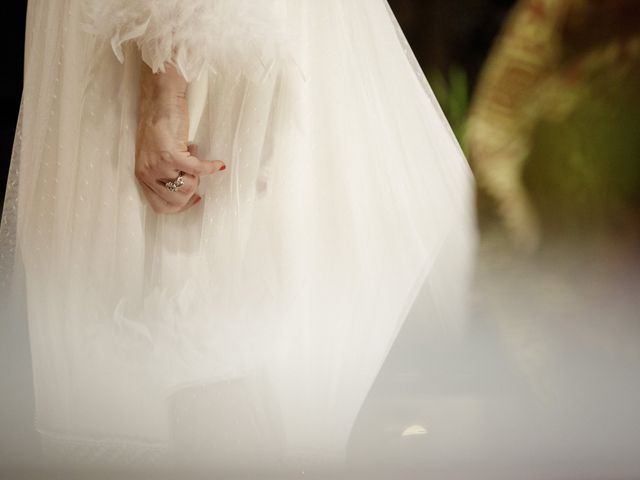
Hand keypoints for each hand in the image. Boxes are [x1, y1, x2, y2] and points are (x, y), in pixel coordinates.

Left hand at [135, 63, 224, 213]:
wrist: (160, 99)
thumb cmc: (160, 123)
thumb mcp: (156, 155)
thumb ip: (165, 173)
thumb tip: (187, 188)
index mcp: (142, 175)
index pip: (160, 207)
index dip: (180, 207)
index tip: (194, 198)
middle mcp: (147, 173)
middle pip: (176, 201)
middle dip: (192, 191)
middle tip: (195, 173)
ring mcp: (158, 165)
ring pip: (187, 188)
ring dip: (198, 176)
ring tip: (196, 157)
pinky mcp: (170, 154)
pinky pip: (197, 171)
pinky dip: (210, 168)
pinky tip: (218, 164)